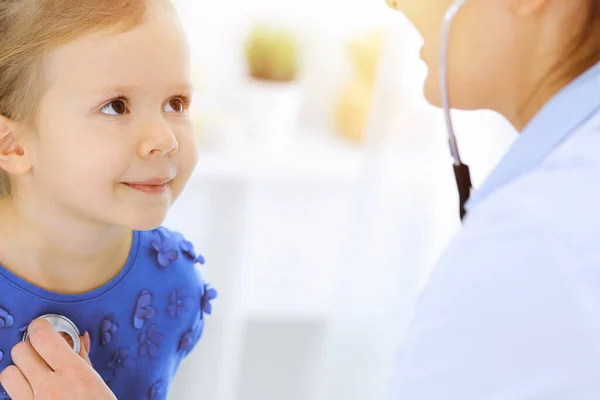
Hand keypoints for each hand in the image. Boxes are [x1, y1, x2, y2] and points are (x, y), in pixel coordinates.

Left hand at [0, 318, 115, 399]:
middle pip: (21, 351)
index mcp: (74, 374)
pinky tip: (33, 395)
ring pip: (7, 373)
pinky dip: (19, 392)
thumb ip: (83, 360)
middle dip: (30, 350)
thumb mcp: (98, 386)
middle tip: (42, 355)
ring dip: (19, 372)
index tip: (44, 328)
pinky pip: (10, 396)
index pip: (42, 336)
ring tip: (33, 377)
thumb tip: (78, 339)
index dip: (40, 328)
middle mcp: (50, 388)